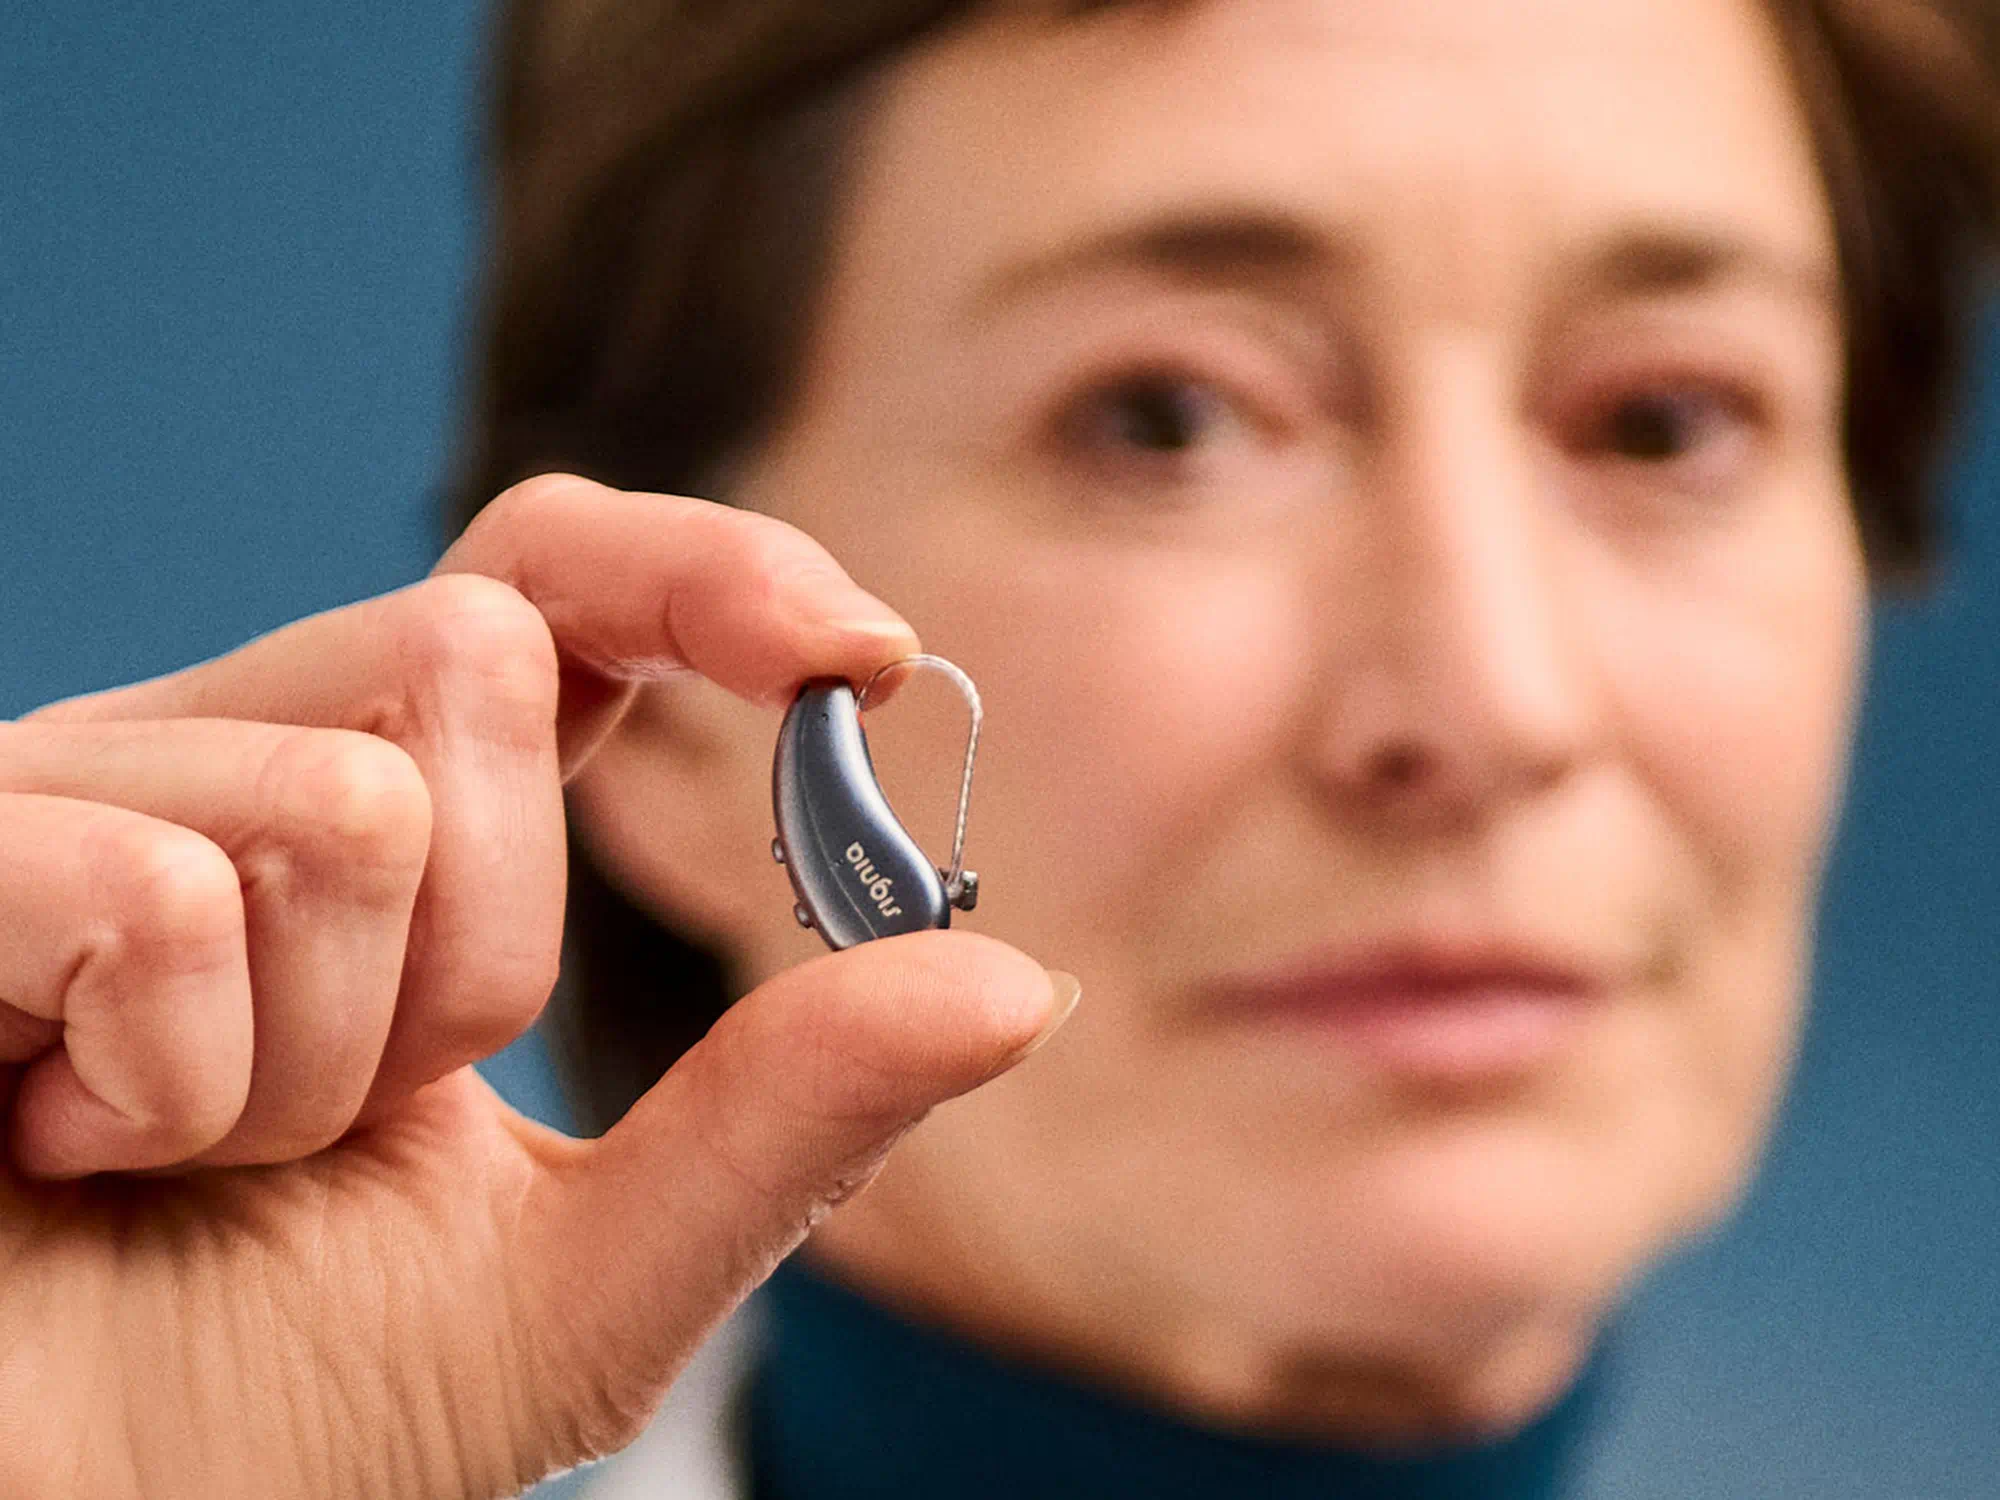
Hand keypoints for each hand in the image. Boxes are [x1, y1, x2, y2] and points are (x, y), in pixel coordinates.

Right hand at [0, 475, 1074, 1499]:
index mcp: (383, 829)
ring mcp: (73, 795)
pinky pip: (162, 891)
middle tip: (341, 1116)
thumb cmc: (264, 1414)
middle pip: (475, 656)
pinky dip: (170, 1082)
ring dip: (317, 1059)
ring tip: (182, 1158)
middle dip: (479, 947)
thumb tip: (1015, 986)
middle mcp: (230, 763)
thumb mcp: (577, 1278)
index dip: (707, 575)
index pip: (552, 589)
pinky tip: (63, 1147)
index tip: (858, 656)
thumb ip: (784, 1123)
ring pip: (350, 796)